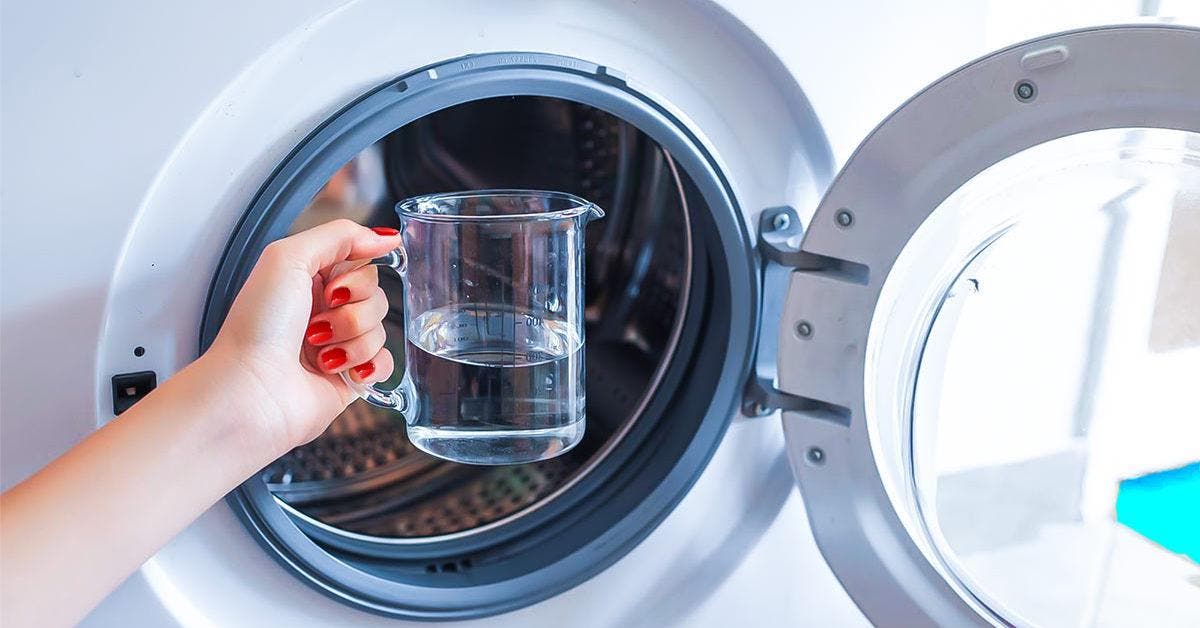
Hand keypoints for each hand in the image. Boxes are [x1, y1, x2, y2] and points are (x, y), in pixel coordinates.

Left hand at [204, 219, 400, 455]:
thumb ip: (340, 236)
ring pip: (381, 330)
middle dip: (353, 311)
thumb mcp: (288, 258)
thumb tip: (386, 236)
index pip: (362, 263)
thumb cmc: (256, 329)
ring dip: (351, 340)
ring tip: (317, 352)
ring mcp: (338, 346)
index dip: (356, 276)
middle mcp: (323, 311)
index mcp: (308, 280)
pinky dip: (367, 365)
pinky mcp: (350, 378)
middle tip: (316, 324)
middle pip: (377, 296)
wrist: (250, 393)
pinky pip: (385, 363)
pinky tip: (340, 370)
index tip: (333, 288)